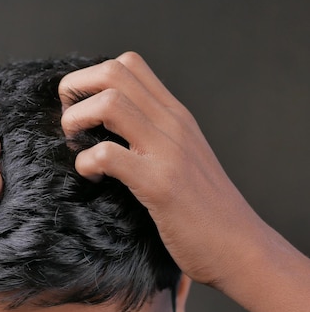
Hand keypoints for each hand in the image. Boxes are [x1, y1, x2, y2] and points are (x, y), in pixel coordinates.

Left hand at [59, 52, 263, 286]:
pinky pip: (107, 155)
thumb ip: (153, 133)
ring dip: (76, 121)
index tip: (80, 107)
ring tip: (75, 145)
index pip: (129, 64)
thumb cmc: (205, 206)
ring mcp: (168, 151)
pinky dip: (85, 162)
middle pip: (113, 71)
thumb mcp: (183, 155)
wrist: (241, 247)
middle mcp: (172, 123)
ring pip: (109, 102)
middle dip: (75, 90)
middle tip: (69, 123)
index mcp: (175, 114)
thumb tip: (107, 127)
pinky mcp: (160, 184)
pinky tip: (92, 177)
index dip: (91, 78)